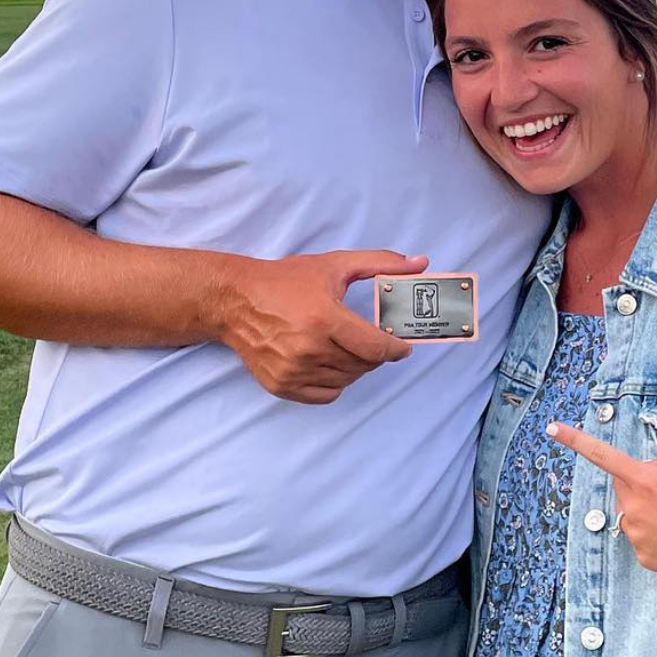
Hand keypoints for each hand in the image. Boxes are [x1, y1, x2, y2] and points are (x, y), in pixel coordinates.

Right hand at [219, 249, 427, 403]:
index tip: (401, 346)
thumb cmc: (285, 281)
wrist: (235, 300)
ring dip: (356, 366)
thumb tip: (421, 262)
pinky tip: (328, 361)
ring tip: (344, 345)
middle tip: (368, 338)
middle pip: (364, 365)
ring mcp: (293, 371)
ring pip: (348, 379)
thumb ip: (380, 263)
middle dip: (374, 353)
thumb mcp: (334, 265)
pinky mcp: (282, 386)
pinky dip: (336, 381)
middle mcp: (309, 349)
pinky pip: (327, 394)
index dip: (396, 349)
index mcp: (324, 318)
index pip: (376, 348)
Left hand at [544, 422, 656, 581]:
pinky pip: (640, 538)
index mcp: (646, 480)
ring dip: (647, 512)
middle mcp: (634, 508)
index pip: (603, 456)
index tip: (553, 428)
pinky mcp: (644, 558)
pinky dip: (655, 535)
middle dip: (639, 486)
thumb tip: (643, 472)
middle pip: (623, 488)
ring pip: (630, 514)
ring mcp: (637, 536)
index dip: (576, 440)